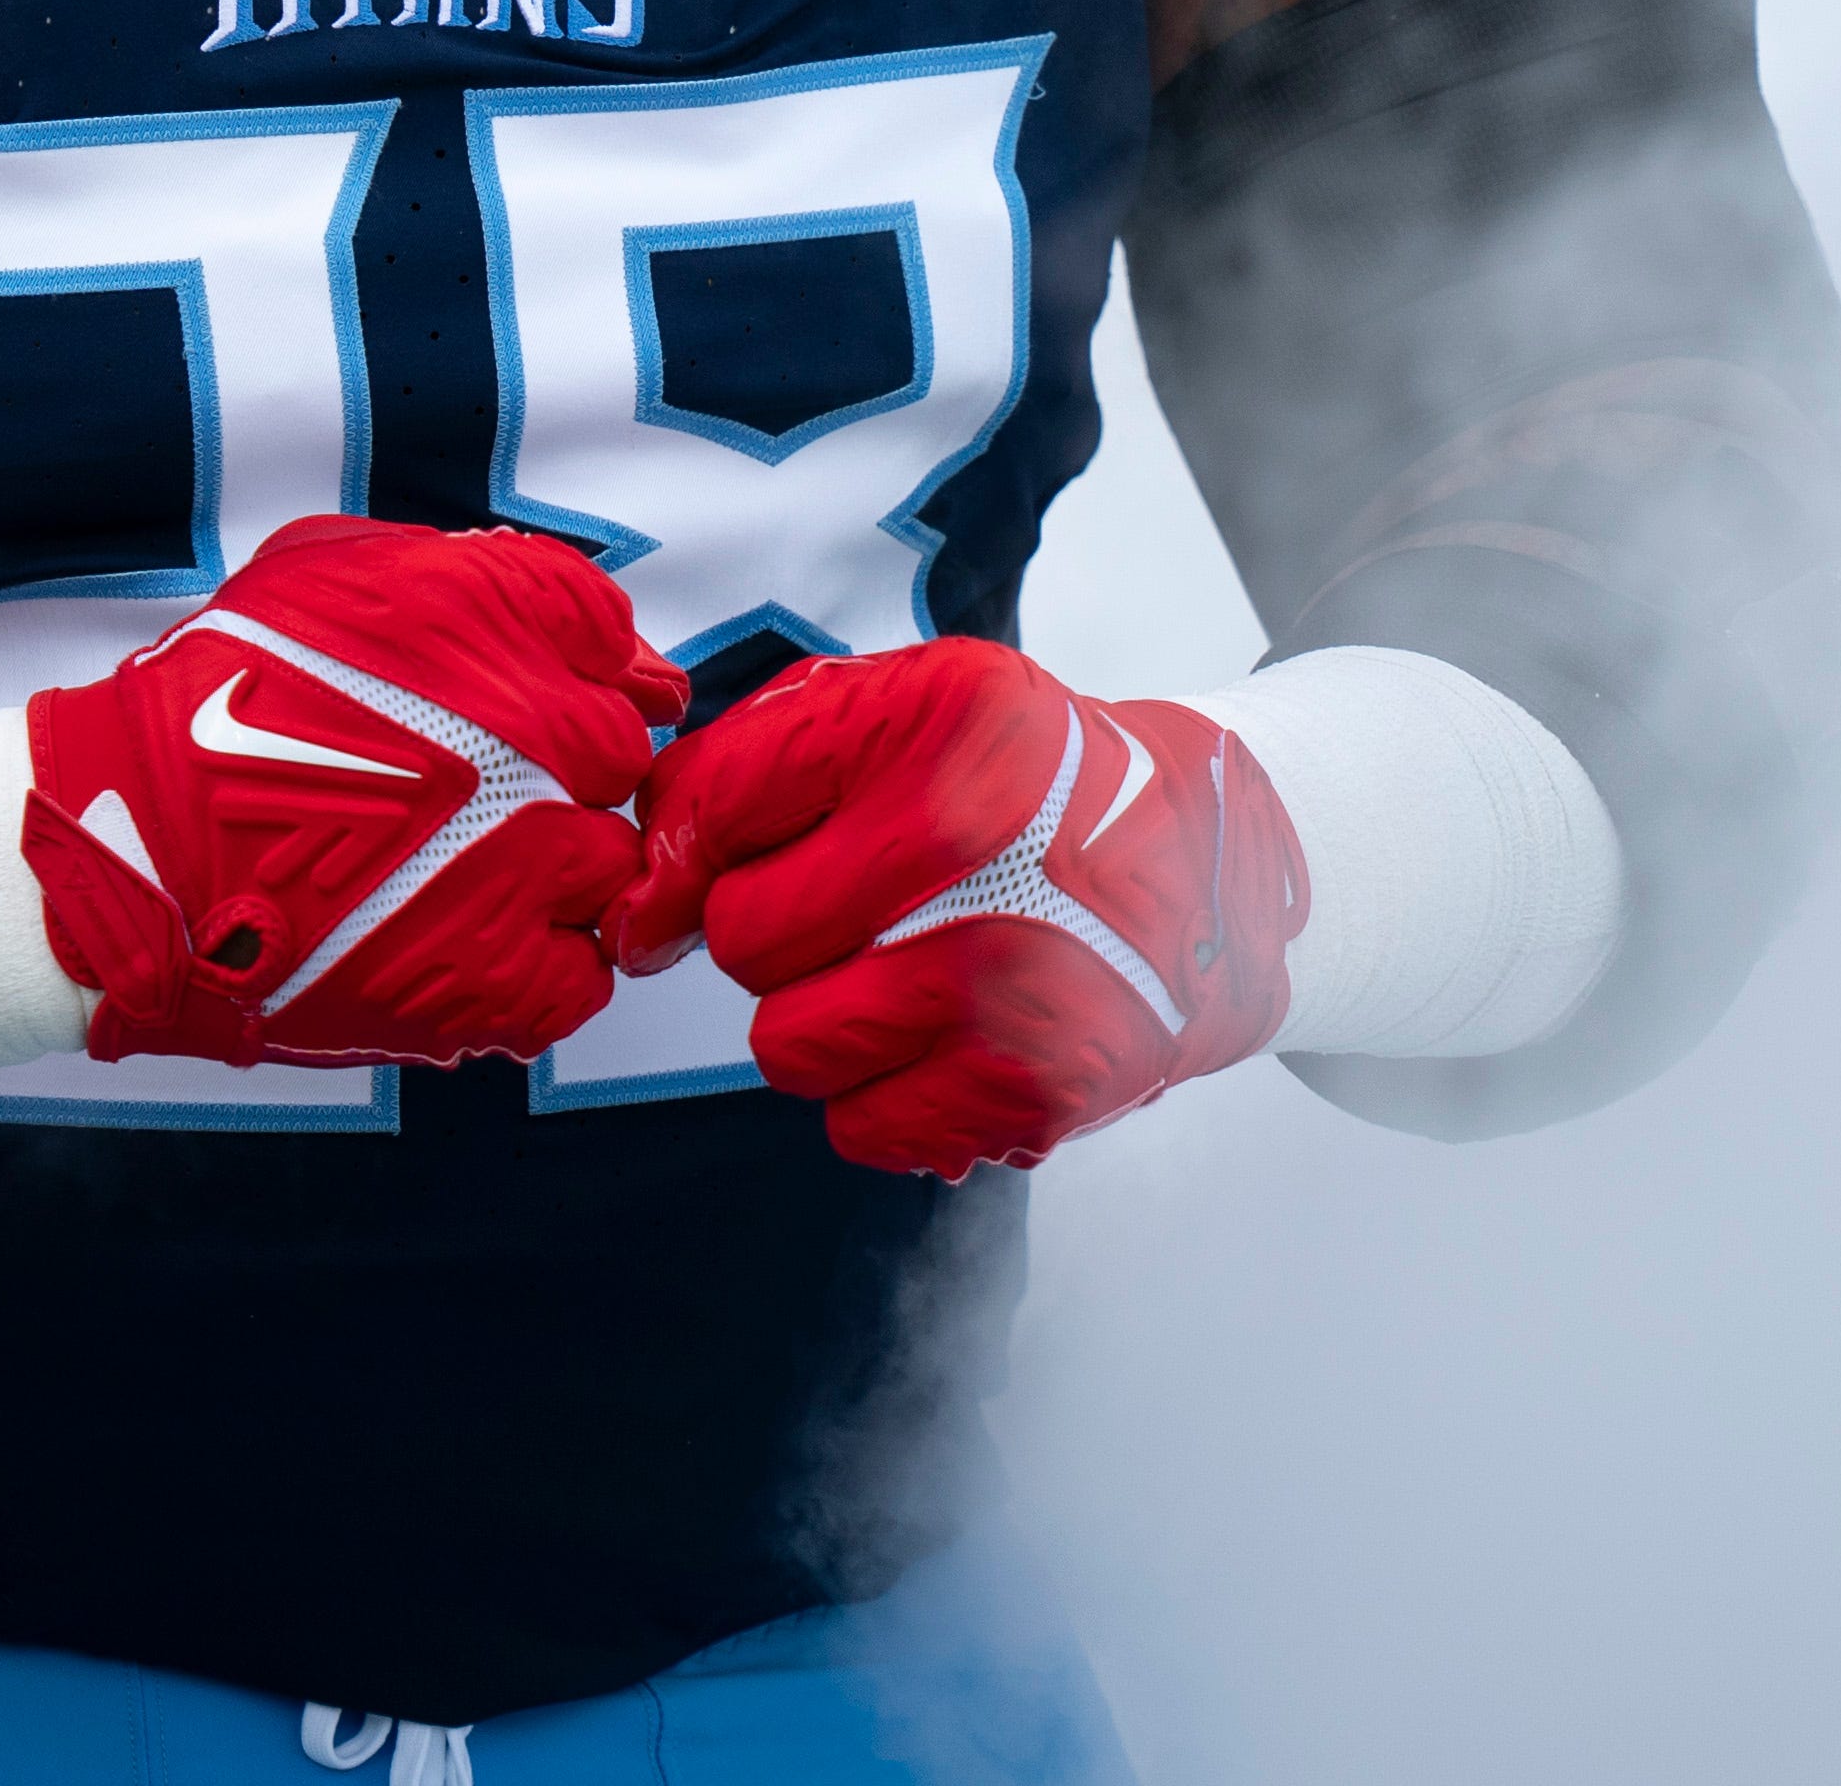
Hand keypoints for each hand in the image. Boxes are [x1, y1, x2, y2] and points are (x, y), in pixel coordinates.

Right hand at [18, 517, 684, 1068]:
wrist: (131, 851)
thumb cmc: (212, 709)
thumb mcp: (330, 573)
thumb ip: (463, 572)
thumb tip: (555, 604)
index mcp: (494, 624)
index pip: (614, 640)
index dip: (584, 678)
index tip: (557, 707)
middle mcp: (536, 735)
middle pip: (620, 756)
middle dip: (568, 773)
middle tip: (492, 798)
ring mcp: (529, 862)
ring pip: (611, 867)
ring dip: (560, 873)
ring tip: (468, 878)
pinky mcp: (502, 977)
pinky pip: (581, 976)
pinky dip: (538, 970)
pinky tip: (469, 946)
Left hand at [607, 640, 1307, 1178]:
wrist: (1200, 878)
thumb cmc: (1016, 791)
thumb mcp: (904, 712)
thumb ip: (747, 769)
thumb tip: (641, 904)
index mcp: (935, 716)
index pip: (718, 803)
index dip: (694, 846)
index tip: (726, 860)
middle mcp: (972, 836)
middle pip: (741, 936)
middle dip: (770, 934)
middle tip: (848, 913)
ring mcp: (1005, 970)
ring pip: (783, 1045)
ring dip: (817, 1021)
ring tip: (897, 973)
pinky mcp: (1031, 1085)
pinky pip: (856, 1128)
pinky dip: (881, 1097)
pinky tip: (943, 1036)